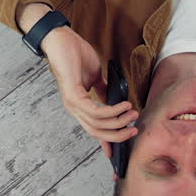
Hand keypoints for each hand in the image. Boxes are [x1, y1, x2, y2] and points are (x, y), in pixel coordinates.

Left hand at [17, 3, 137, 149]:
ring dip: (119, 122)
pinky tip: (123, 104)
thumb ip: (102, 90)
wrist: (61, 40)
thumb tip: (114, 100)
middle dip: (117, 135)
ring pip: (98, 124)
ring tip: (133, 114)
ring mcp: (72, 103)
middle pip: (96, 132)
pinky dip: (112, 110)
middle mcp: (74, 108)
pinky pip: (96, 111)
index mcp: (79, 105)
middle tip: (134, 130)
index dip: (105, 142)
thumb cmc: (75, 54)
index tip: (115, 155)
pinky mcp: (73, 96)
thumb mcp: (94, 75)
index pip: (93, 129)